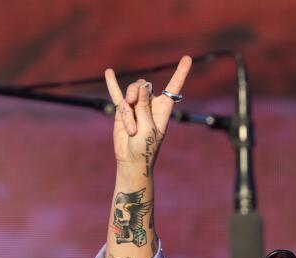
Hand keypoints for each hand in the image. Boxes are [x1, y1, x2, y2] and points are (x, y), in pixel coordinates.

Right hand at [104, 55, 191, 170]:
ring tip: (130, 128)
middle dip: (136, 93)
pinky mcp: (122, 111)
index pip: (173, 88)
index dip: (180, 73)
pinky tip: (109, 72)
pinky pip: (116, 95)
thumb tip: (143, 86)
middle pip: (144, 85)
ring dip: (127, 112)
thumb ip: (144, 107)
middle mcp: (150, 105)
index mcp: (163, 109)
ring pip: (130, 94)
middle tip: (132, 103)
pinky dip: (112, 84)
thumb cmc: (145, 148)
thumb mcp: (147, 128)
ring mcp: (136, 106)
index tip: (187, 58)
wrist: (131, 160)